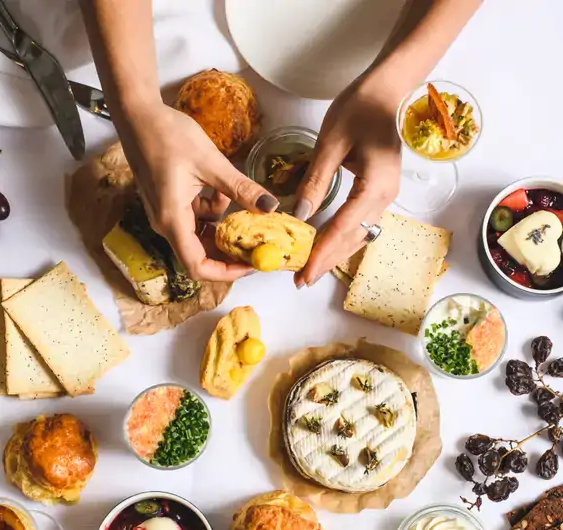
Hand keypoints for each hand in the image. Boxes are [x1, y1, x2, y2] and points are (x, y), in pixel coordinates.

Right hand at [117, 101, 278, 281]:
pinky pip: (197, 218)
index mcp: (173, 220)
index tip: (251, 265)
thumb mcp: (210, 162)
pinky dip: (214, 210)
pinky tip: (220, 188)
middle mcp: (167, 224)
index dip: (225, 272)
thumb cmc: (166, 135)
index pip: (197, 266)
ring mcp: (168, 216)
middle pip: (201, 255)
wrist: (138, 116)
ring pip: (201, 235)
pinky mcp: (171, 205)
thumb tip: (270, 207)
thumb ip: (240, 188)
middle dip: (230, 252)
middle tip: (259, 244)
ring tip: (244, 206)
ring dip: (224, 225)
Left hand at [293, 73, 402, 287]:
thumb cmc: (361, 107)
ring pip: (358, 236)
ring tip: (309, 270)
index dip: (320, 253)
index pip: (343, 229)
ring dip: (334, 254)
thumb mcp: (331, 143)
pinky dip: (341, 239)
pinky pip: (359, 224)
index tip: (302, 273)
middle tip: (300, 281)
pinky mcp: (379, 191)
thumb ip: (315, 181)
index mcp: (375, 186)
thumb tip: (299, 215)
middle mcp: (384, 197)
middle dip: (326, 261)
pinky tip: (325, 247)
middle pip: (352, 240)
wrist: (390, 88)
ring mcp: (385, 196)